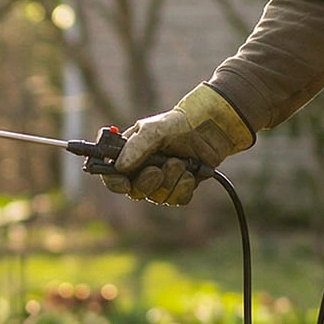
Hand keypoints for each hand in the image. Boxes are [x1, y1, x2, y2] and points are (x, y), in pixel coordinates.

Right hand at [100, 83, 253, 205]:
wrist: (210, 128)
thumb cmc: (178, 124)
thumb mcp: (154, 129)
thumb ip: (136, 146)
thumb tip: (120, 167)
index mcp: (129, 154)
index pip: (113, 175)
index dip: (115, 183)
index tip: (124, 184)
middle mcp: (143, 170)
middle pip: (135, 191)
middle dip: (148, 182)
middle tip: (158, 169)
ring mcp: (162, 180)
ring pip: (157, 197)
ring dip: (170, 181)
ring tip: (181, 162)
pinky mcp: (180, 187)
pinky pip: (176, 199)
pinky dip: (184, 187)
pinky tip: (191, 173)